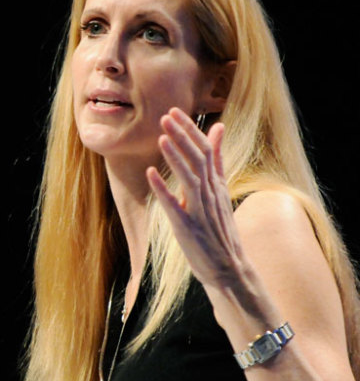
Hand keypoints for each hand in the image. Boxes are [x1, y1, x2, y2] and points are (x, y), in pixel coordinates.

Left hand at [146, 107, 249, 294]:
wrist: (230, 268)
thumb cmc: (221, 230)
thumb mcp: (221, 193)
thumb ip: (217, 163)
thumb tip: (217, 130)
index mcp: (218, 186)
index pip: (207, 150)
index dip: (191, 130)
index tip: (175, 112)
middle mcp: (211, 195)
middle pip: (199, 159)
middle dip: (182, 136)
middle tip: (166, 115)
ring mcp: (201, 211)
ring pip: (190, 178)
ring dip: (175, 156)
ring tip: (161, 136)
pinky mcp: (189, 228)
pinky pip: (175, 206)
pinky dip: (163, 189)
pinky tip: (150, 173)